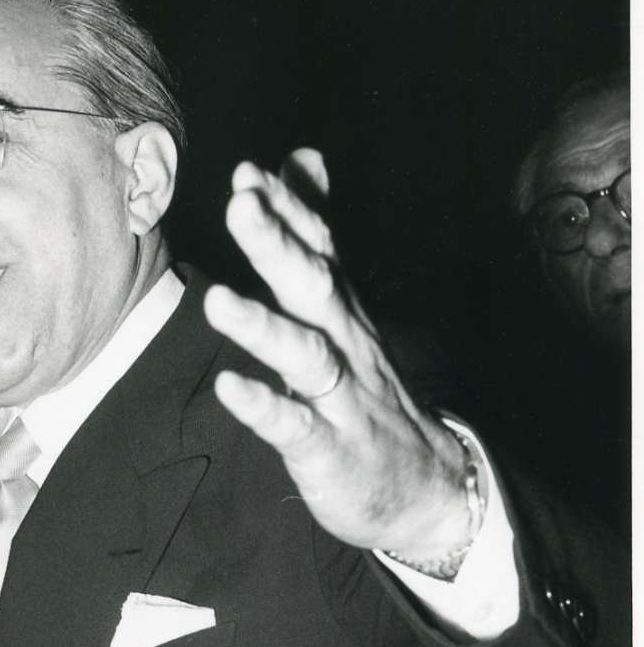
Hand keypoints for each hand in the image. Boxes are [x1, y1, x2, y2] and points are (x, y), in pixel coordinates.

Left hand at [203, 152, 473, 559]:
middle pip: (313, 287)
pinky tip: (229, 390)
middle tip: (241, 206)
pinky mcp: (330, 449)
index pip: (319, 250)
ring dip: (262, 327)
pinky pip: (295, 426)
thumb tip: (300, 159)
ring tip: (217, 301)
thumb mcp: (344, 309)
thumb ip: (316, 235)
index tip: (250, 174)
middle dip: (277, 244)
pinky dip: (263, 407)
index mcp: (342, 311)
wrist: (430, 488)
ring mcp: (340, 397)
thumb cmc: (367, 390)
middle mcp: (346, 344)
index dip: (288, 212)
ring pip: (305, 355)